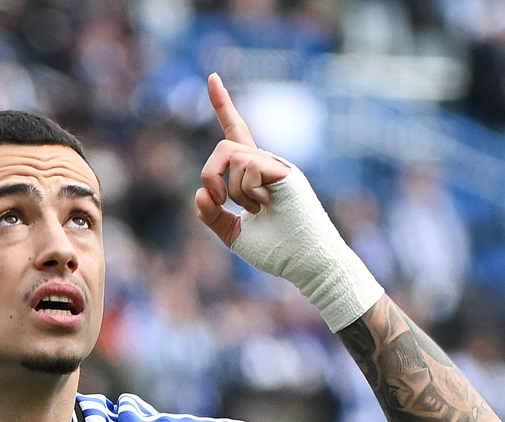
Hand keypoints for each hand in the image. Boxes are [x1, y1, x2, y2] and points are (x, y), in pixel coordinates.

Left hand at [195, 73, 289, 246]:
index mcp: (253, 174)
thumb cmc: (275, 249)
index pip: (236, 132)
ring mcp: (276, 165)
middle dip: (209, 174)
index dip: (223, 106)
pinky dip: (246, 191)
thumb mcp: (232, 233)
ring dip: (232, 190)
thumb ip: (212, 215)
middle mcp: (265, 163)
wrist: (303, 262)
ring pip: (231, 154)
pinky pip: (247, 165)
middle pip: (224, 145)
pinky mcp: (285, 169)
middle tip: (220, 203)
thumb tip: (201, 193)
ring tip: (255, 210)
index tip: (211, 77)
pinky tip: (266, 205)